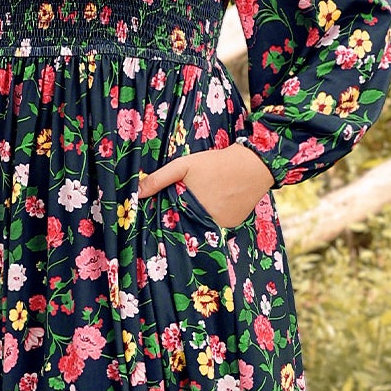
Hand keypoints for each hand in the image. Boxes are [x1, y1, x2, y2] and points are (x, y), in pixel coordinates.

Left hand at [137, 142, 273, 229]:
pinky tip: (216, 202)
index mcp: (191, 211)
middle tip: (184, 201)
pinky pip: (216, 224)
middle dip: (181, 216)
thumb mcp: (184, 166)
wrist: (254, 165)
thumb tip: (136, 193)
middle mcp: (206, 224)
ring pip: (200, 224)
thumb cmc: (216, 163)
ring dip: (196, 217)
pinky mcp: (232, 225)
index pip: (170, 222)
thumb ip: (159, 179)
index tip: (161, 211)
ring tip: (202, 199)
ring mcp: (221, 227)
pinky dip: (213, 216)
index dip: (165, 216)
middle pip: (186, 224)